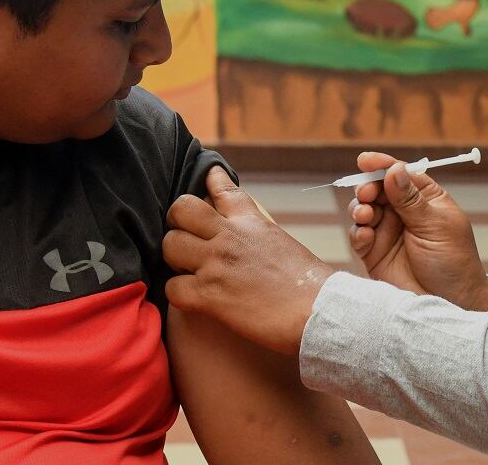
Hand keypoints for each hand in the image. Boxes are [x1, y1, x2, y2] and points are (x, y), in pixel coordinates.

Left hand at [164, 167, 334, 355]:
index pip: (222, 188)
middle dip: (178, 223)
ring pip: (170, 245)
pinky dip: (179, 293)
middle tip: (187, 239)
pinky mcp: (209, 295)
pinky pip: (172, 287)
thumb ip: (258, 231)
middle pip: (181, 209)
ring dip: (175, 259)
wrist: (318, 310)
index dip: (210, 179)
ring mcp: (216, 263)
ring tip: (187, 269)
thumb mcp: (281, 241)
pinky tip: (193, 297)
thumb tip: (251, 233)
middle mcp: (229, 236)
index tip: (207, 177)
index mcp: (251, 221)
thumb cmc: (308, 283)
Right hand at [349, 153, 487, 310]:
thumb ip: (411, 200)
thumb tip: (394, 170)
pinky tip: (366, 236)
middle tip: (367, 194)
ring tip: (366, 216)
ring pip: (363, 209)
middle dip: (367, 188)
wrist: (452, 303)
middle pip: (377, 189)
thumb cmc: (454, 263)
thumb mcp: (436, 226)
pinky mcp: (374, 253)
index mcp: (425, 199)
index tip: (366, 161)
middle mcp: (403, 212)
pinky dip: (357, 232)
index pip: (400, 174)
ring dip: (360, 208)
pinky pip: (358, 236)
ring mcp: (387, 232)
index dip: (382, 165)